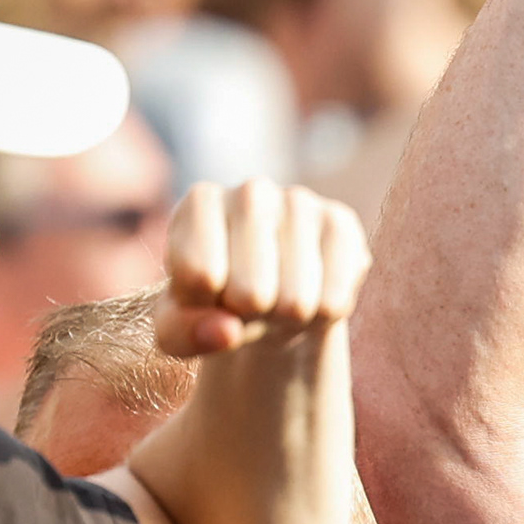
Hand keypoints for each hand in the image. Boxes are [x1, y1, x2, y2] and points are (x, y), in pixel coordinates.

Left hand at [151, 183, 370, 357]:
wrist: (269, 295)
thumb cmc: (214, 304)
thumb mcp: (180, 327)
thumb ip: (183, 333)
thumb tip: (228, 332)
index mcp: (200, 202)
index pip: (200, 277)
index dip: (205, 308)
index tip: (209, 295)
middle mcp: (252, 191)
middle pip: (251, 293)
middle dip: (250, 317)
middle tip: (248, 303)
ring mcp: (302, 203)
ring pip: (296, 302)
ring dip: (286, 320)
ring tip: (277, 299)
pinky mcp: (342, 225)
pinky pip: (333, 301)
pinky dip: (320, 317)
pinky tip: (310, 293)